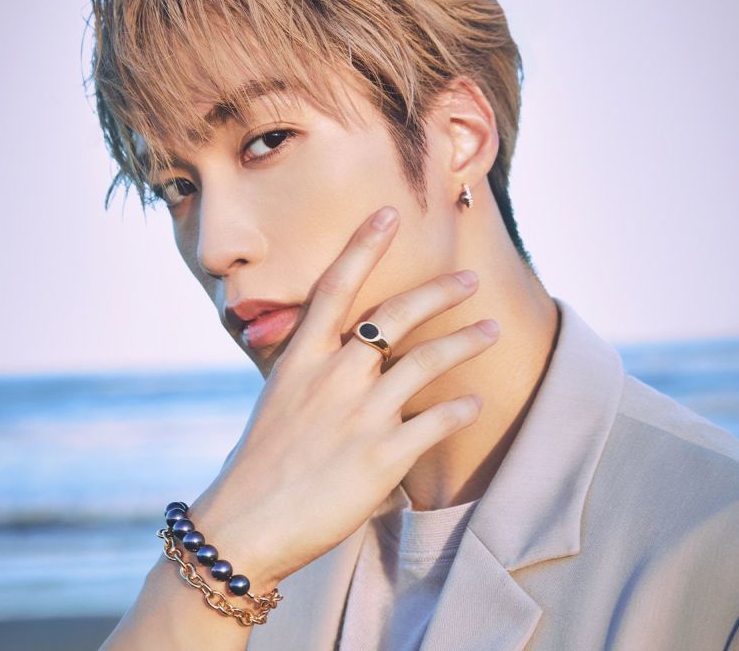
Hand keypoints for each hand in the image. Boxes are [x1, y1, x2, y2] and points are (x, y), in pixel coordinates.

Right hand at [188, 205, 499, 589]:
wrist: (245, 525)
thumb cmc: (259, 463)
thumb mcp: (277, 401)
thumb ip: (310, 371)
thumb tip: (339, 352)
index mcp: (302, 359)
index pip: (336, 287)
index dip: (363, 246)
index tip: (388, 214)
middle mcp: (334, 377)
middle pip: (396, 316)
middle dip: (438, 291)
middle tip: (469, 279)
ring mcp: (361, 414)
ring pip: (427, 360)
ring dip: (466, 340)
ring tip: (493, 328)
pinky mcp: (383, 456)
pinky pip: (437, 420)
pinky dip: (460, 407)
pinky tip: (474, 401)